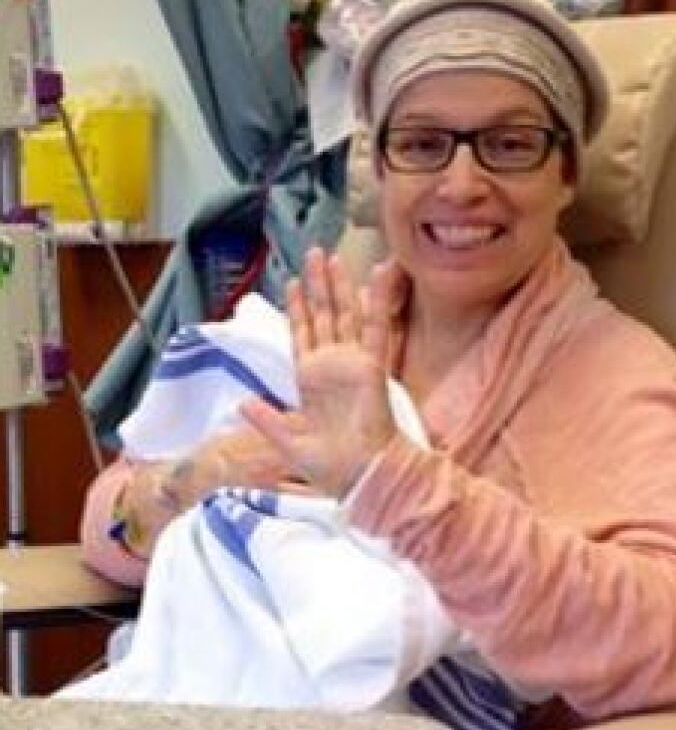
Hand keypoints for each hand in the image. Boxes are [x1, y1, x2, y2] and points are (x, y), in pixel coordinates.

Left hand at [240, 247, 397, 497]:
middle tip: (313, 253)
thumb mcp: (288, 441)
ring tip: (332, 257)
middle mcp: (330, 365)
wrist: (360, 476)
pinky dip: (377, 300)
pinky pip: (376, 327)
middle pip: (323, 316)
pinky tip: (379, 275)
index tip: (292, 282)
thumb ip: (267, 419)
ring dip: (338, 286)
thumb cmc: (329, 465)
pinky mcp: (370, 365)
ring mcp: (351, 362)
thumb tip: (243, 403)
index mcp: (310, 380)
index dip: (297, 308)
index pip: (301, 334)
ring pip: (344, 314)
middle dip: (317, 285)